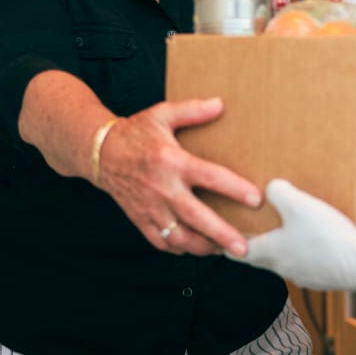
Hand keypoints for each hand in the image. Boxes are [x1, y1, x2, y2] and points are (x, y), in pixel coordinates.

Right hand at [98, 97, 260, 256]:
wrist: (99, 152)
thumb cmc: (136, 132)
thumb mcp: (162, 114)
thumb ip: (192, 110)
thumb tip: (221, 103)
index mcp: (172, 161)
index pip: (209, 177)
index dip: (234, 188)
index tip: (256, 199)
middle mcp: (162, 188)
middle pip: (196, 217)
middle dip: (221, 234)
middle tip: (244, 248)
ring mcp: (149, 207)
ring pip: (178, 237)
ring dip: (203, 247)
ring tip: (225, 250)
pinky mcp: (140, 219)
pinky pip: (161, 242)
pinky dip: (179, 250)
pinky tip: (196, 248)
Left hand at [232, 179, 355, 297]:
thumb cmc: (328, 237)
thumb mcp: (300, 205)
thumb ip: (279, 192)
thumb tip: (270, 187)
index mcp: (270, 253)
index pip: (237, 252)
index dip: (224, 244)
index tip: (214, 239)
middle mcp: (283, 268)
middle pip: (259, 257)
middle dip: (251, 244)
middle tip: (245, 229)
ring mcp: (304, 275)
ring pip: (282, 260)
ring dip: (278, 247)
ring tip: (282, 229)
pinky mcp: (323, 276)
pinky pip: (305, 262)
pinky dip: (301, 251)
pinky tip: (312, 239)